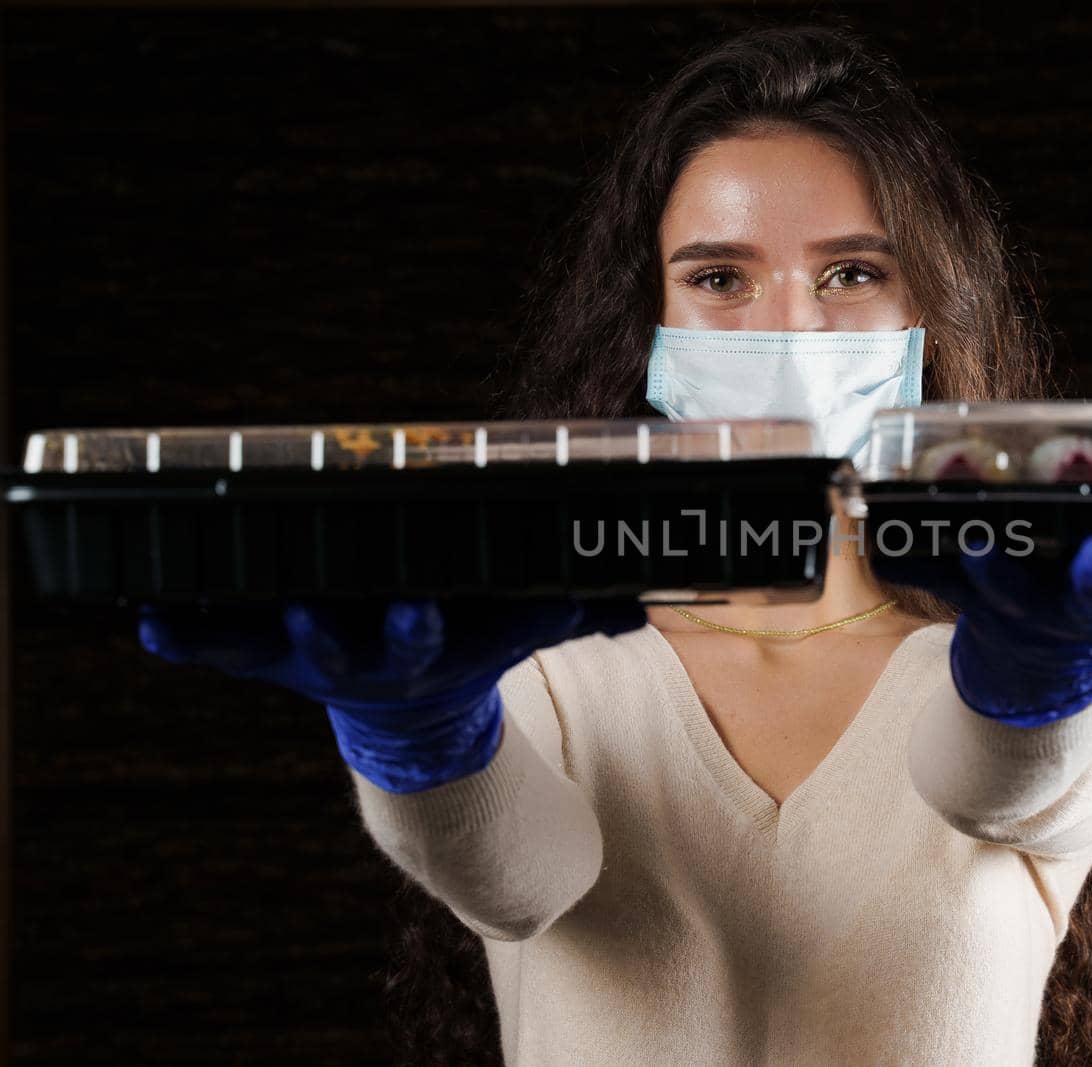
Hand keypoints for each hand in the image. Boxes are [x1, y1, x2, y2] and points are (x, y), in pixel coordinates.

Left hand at [138, 596, 646, 790]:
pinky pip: (208, 646)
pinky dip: (175, 635)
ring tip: (164, 616)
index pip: (414, 638)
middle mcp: (349, 658)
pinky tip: (139, 618)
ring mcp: (295, 658)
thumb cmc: (461, 647)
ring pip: (251, 648)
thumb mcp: (508, 634)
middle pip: (328, 649)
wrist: (407, 713)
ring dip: (217, 636)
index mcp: (412, 651)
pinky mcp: (256, 653)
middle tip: (302, 612)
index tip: (413, 605)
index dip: (411, 626)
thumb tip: (628, 599)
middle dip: (316, 633)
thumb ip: (553, 612)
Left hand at [870, 534, 1091, 726]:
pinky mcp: (960, 589)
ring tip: (977, 538)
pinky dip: (901, 552)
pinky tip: (875, 530)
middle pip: (1090, 590)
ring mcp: (1016, 599)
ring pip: (1006, 580)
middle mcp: (1075, 605)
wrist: (1032, 672)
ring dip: (991, 563)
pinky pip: (928, 570)